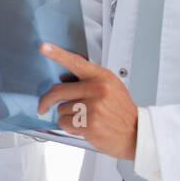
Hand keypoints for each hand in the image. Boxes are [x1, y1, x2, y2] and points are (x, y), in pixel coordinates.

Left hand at [36, 42, 136, 159]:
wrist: (136, 133)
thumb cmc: (121, 111)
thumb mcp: (111, 88)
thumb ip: (89, 82)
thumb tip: (63, 79)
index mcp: (102, 77)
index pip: (76, 62)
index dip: (58, 54)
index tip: (44, 48)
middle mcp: (97, 89)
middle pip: (58, 91)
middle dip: (46, 101)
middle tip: (43, 106)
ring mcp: (94, 106)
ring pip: (61, 109)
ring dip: (67, 117)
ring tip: (84, 118)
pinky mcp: (90, 123)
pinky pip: (65, 123)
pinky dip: (70, 127)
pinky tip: (84, 127)